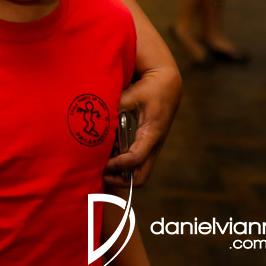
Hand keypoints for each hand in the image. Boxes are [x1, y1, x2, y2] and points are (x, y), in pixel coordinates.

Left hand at [104, 68, 182, 186]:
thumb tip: (97, 120)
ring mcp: (152, 147)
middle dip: (119, 180)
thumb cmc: (150, 88)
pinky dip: (121, 163)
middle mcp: (154, 145)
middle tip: (100, 173)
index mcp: (152, 133)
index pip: (135, 158)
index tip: (101, 163)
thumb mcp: (132, 94)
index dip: (117, 165)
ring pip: (138, 172)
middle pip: (140, 177)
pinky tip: (106, 152)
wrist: (168, 85)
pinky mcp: (148, 144)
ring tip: (99, 162)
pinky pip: (135, 162)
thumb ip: (115, 106)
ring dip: (119, 172)